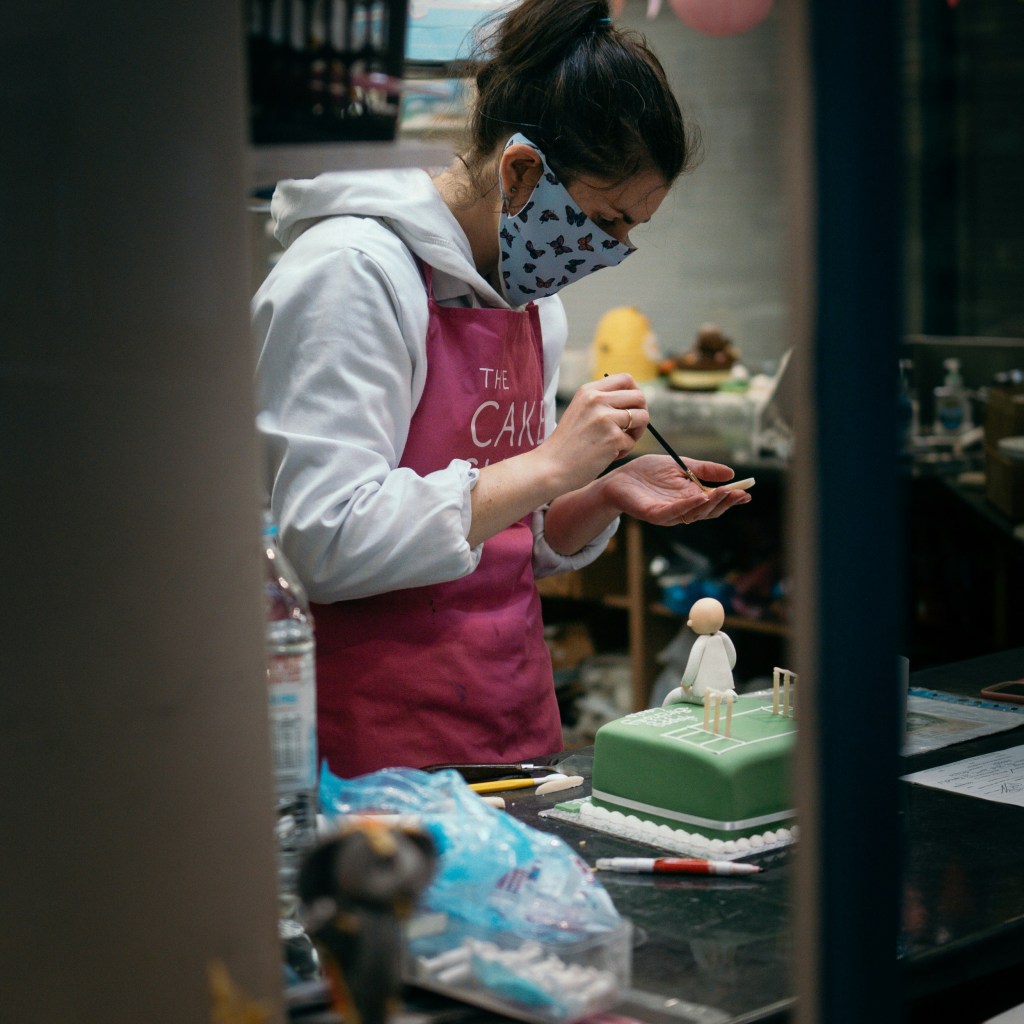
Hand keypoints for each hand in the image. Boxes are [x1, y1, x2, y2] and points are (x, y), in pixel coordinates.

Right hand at [539, 373, 648, 492]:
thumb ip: (602, 402)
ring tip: (619, 444)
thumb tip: (637, 400)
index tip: (632, 408)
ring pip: (642, 417)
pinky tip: (607, 456)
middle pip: (639, 396)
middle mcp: (597, 399)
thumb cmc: (567, 445)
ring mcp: (605, 417)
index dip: (635, 392)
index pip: (625, 379)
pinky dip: (624, 451)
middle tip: (630, 430)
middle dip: (641, 414)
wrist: (550, 467)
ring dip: (636, 433)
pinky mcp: (612, 437)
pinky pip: (632, 441)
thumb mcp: (580, 412)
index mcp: (588, 391)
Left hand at [600, 454, 751, 525]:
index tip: (747, 492)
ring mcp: (668, 514)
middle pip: (708, 511)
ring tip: (724, 492)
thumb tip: (731, 474)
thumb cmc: (646, 472)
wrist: (618, 477)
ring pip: (694, 513)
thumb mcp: (680, 466)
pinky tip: (700, 497)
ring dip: (711, 504)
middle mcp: (682, 509)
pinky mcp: (654, 515)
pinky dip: (688, 506)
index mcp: (689, 498)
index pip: (715, 502)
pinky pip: (674, 513)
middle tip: (739, 493)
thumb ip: (703, 470)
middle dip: (725, 502)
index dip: (731, 498)